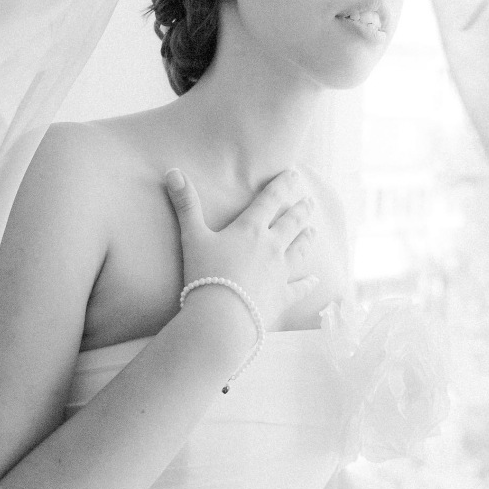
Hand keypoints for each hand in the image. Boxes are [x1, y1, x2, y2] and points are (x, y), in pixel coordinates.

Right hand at [164, 167, 319, 327]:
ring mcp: (280, 272)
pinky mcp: (282, 296)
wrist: (222, 317)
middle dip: (301, 210)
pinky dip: (307, 284)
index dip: (282, 185)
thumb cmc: (206, 275)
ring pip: (299, 250)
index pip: (270, 200)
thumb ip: (186, 205)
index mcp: (251, 229)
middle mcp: (271, 247)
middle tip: (310, 201)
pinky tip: (315, 280)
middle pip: (290, 223)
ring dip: (307, 239)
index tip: (294, 174)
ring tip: (314, 230)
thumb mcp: (192, 237)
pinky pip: (298, 288)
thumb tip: (172, 171)